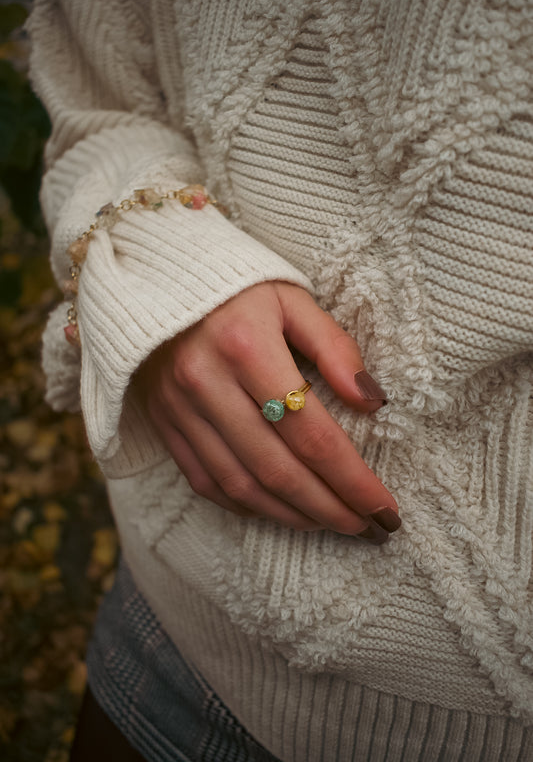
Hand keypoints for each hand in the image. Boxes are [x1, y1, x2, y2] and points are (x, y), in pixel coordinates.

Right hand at [135, 282, 400, 542]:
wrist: (153, 280)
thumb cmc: (236, 287)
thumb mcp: (291, 298)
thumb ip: (334, 347)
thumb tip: (373, 401)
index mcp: (246, 346)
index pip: (311, 432)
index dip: (352, 478)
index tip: (385, 507)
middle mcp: (208, 384)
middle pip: (278, 468)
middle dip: (330, 507)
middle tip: (368, 527)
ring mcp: (180, 408)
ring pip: (242, 484)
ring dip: (292, 515)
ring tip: (331, 524)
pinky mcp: (164, 422)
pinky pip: (205, 480)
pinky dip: (245, 505)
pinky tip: (278, 510)